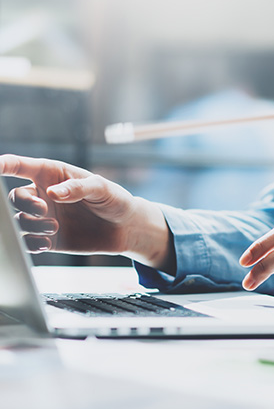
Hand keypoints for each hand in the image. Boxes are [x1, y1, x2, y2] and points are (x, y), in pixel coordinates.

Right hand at [0, 154, 172, 269]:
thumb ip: (78, 188)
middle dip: (24, 203)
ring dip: (32, 224)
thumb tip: (53, 193)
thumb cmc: (114, 200)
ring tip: (54, 227)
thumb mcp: (101, 188)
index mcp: (53, 175)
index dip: (3, 165)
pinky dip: (31, 243)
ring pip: (20, 221)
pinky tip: (46, 243)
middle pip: (15, 197)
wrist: (126, 228)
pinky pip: (28, 242)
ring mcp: (44, 218)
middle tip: (43, 209)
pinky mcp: (48, 238)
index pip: (20, 166)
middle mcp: (43, 195)